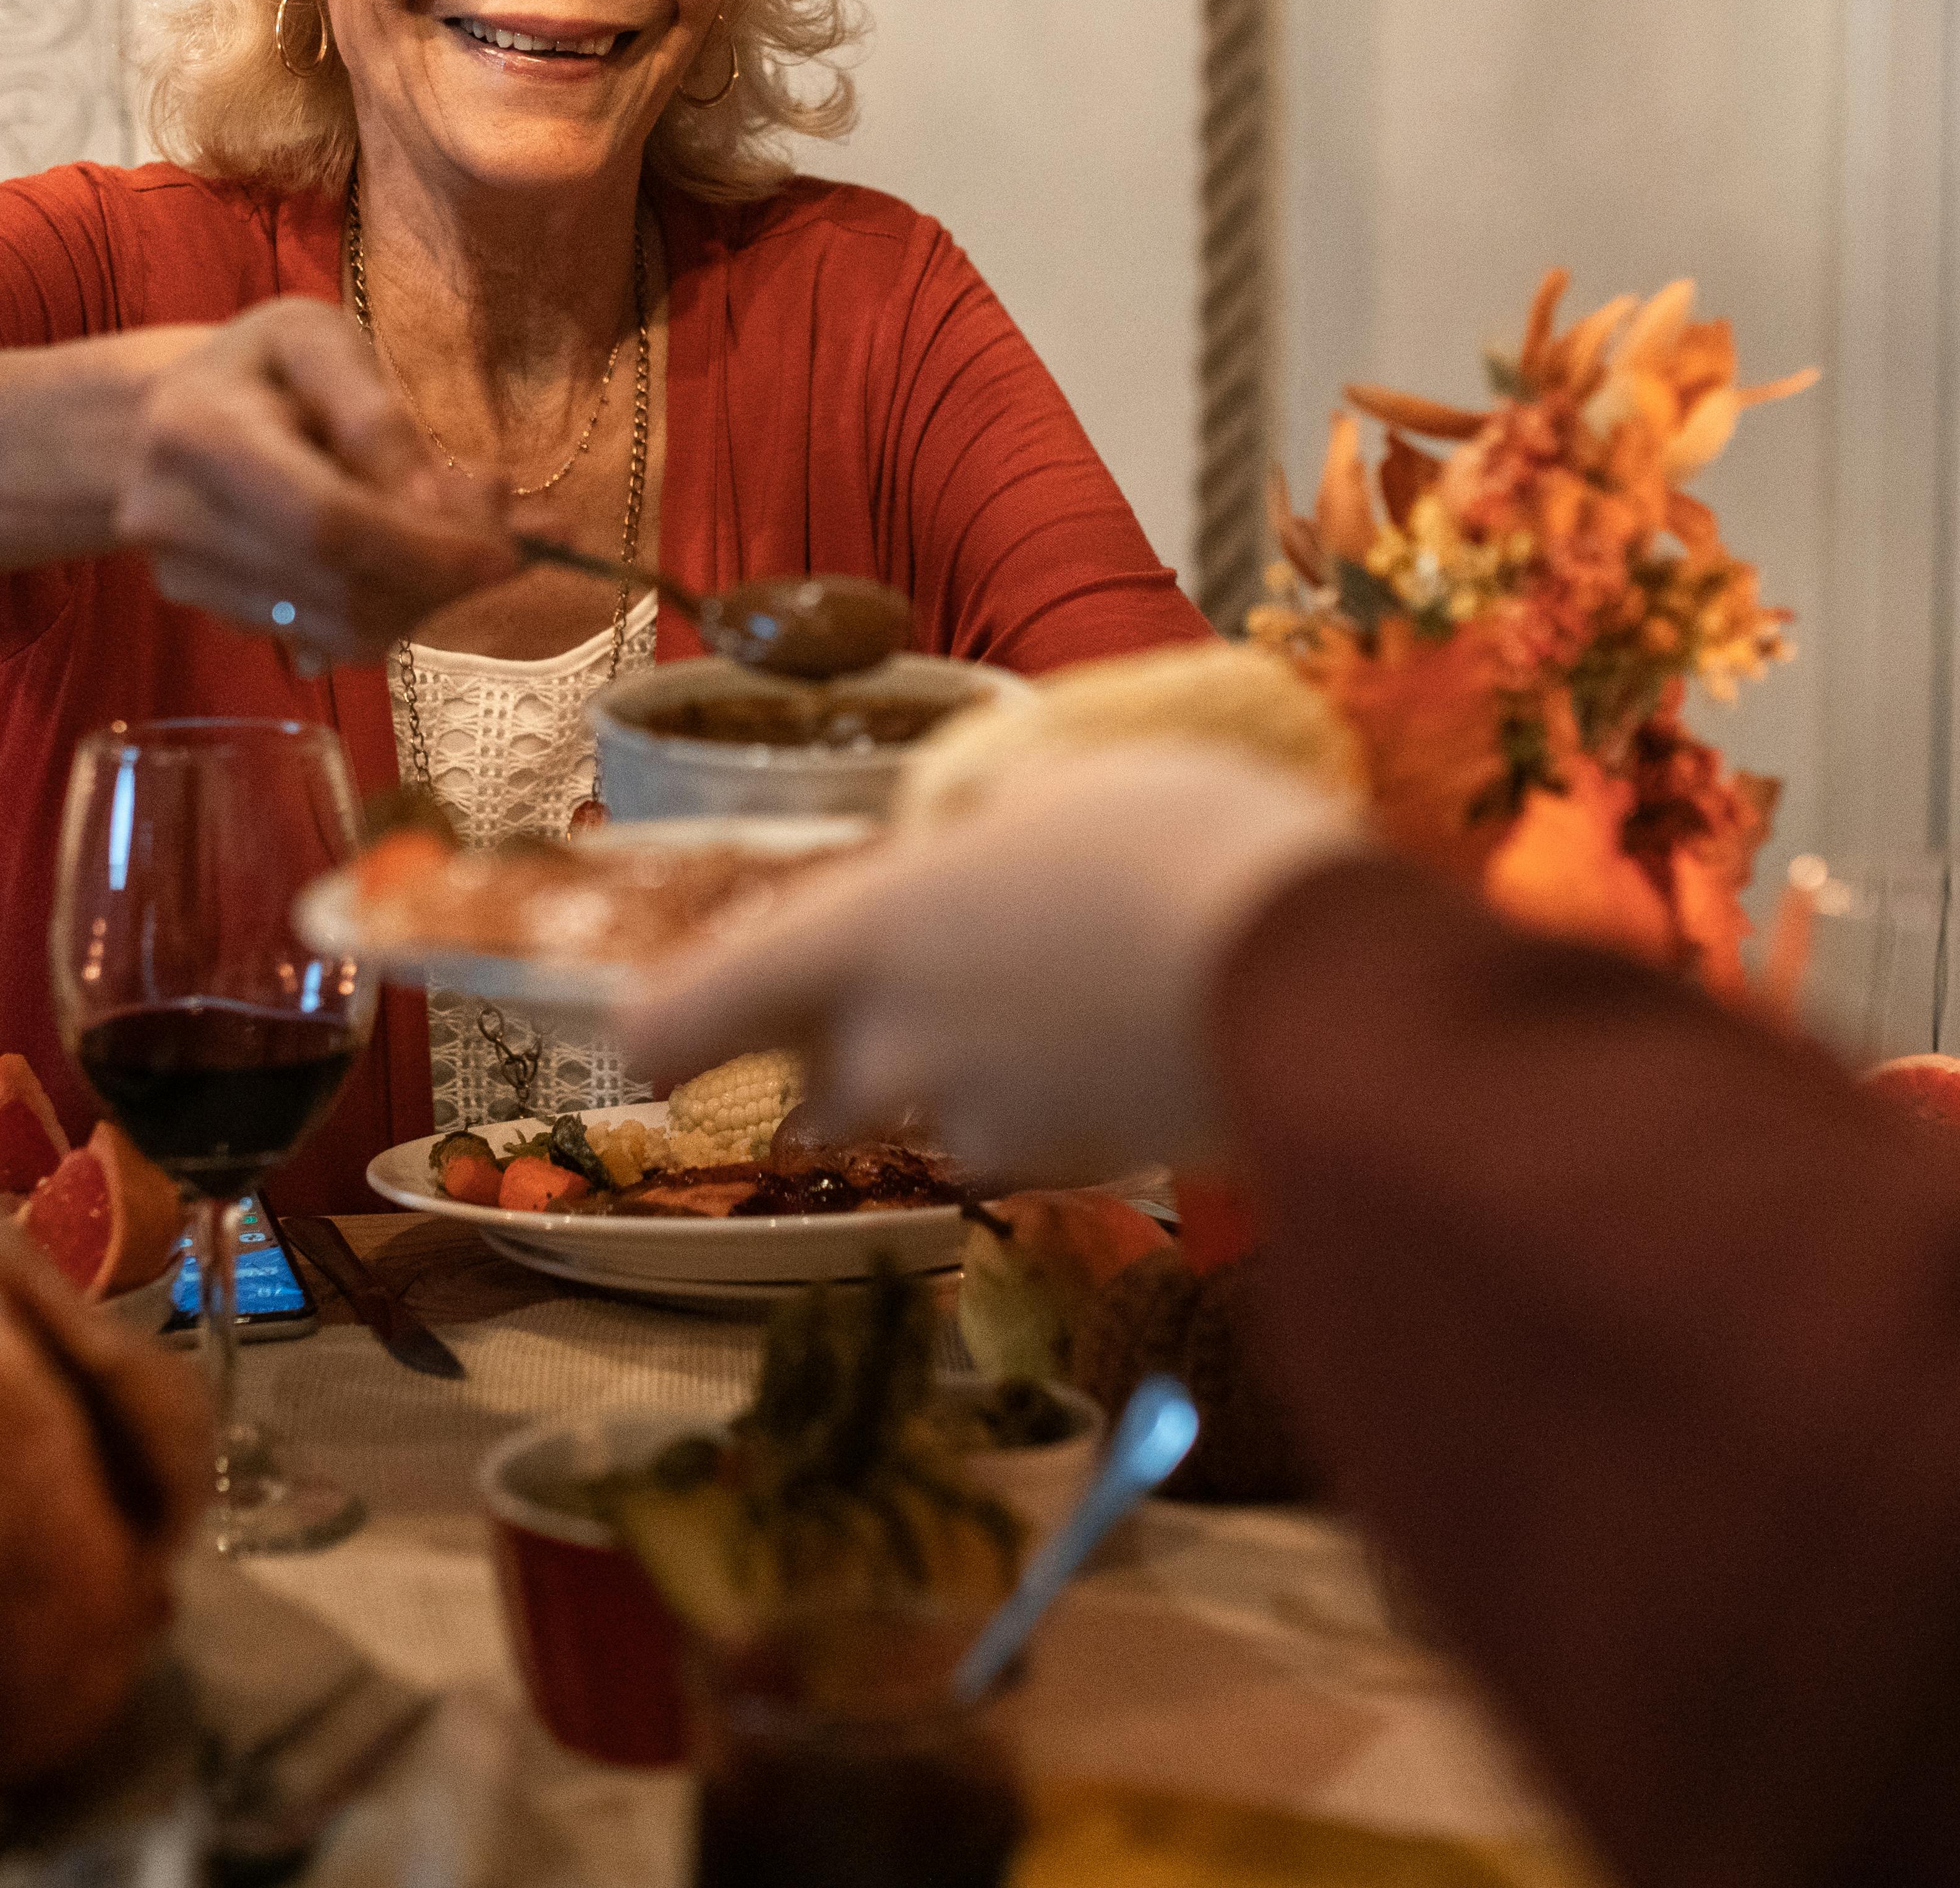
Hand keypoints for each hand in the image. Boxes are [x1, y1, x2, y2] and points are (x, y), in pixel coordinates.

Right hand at [105, 299, 515, 660]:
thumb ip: (378, 417)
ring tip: (454, 542)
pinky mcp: (208, 614)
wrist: (153, 419)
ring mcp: (185, 578)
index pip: (324, 522)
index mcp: (200, 432)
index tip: (504, 555)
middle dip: (437, 578)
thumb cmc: (254, 366)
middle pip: (336, 589)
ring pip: (337, 630)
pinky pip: (322, 640)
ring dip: (421, 600)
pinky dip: (385, 612)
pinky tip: (402, 561)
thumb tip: (447, 509)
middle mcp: (175, 519)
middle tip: (503, 545)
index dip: (422, 548)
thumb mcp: (316, 342)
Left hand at [621, 744, 1365, 1183]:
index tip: (648, 1039)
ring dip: (966, 1081)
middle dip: (844, 1064)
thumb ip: (968, 842)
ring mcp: (981, 1122)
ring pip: (931, 1118)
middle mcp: (894, 1048)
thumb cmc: (1176, 837)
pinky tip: (1129, 1041)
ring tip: (1069, 1002)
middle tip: (925, 1002)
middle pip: (813, 1088)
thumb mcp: (1050, 789)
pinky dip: (1055, 1106)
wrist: (1311, 967)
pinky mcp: (1071, 1170)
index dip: (667, 1029)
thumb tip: (958, 849)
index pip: (693, 1010)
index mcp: (864, 932)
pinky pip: (1027, 1141)